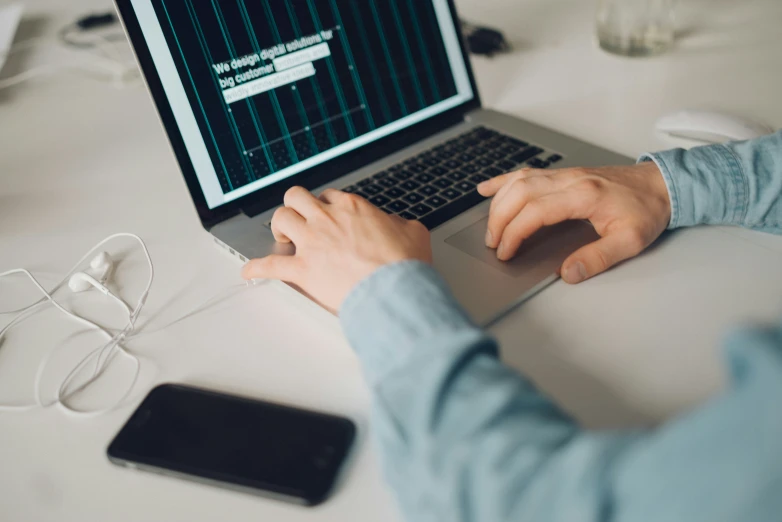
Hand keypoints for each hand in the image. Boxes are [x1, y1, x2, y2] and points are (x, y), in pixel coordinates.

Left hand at [241, 187, 432, 312]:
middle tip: (298, 220)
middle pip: (296, 198)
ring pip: (280, 219)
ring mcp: (312, 244)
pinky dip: (256, 268)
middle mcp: (327, 220)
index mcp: (352, 208)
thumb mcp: (414, 232)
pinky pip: (270, 265)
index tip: (326, 214)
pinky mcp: (302, 270)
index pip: (328, 195)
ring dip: (278, 228)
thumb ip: (400, 224)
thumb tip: (396, 225)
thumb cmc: (404, 265)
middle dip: (295, 207)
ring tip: (281, 239)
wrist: (394, 291)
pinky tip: (249, 271)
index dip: (325, 205)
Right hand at [477, 162, 670, 283]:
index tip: (506, 252)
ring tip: (490, 227)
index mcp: (584, 195)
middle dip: (499, 220)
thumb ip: (598, 257)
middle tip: (493, 244)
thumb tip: (568, 272)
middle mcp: (569, 180)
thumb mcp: (630, 241)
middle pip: (520, 193)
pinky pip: (526, 173)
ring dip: (498, 203)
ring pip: (519, 181)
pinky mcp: (562, 174)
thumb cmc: (647, 210)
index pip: (535, 211)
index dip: (514, 233)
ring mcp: (564, 174)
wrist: (661, 185)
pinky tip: (487, 188)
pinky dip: (503, 181)